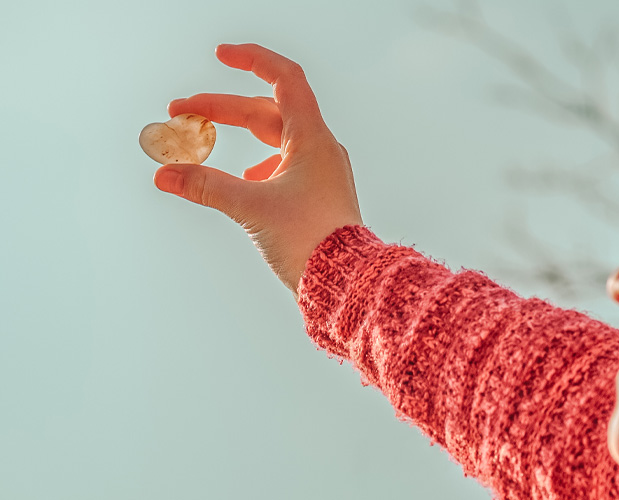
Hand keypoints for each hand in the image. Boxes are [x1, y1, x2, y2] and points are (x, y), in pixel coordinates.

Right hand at [153, 43, 363, 297]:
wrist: (347, 279)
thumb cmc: (312, 240)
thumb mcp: (251, 208)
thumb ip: (206, 186)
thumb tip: (166, 174)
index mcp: (312, 139)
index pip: (284, 79)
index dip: (252, 60)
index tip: (220, 55)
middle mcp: (320, 149)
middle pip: (267, 112)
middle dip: (222, 109)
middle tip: (180, 112)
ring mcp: (322, 172)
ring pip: (275, 139)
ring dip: (238, 136)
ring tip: (203, 143)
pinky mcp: (319, 195)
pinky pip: (285, 165)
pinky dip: (257, 164)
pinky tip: (245, 181)